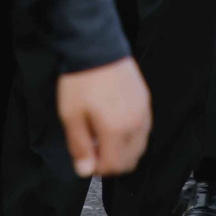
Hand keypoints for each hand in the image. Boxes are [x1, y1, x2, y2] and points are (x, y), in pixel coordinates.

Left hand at [56, 58, 151, 176]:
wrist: (96, 46)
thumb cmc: (82, 79)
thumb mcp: (70, 115)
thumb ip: (79, 146)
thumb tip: (85, 169)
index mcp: (116, 129)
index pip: (113, 166)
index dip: (97, 169)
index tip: (86, 159)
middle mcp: (135, 123)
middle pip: (129, 161)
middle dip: (111, 161)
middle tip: (93, 149)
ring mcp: (143, 112)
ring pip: (138, 147)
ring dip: (122, 150)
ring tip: (102, 135)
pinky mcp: (145, 101)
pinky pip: (143, 130)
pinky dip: (130, 135)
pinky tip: (114, 124)